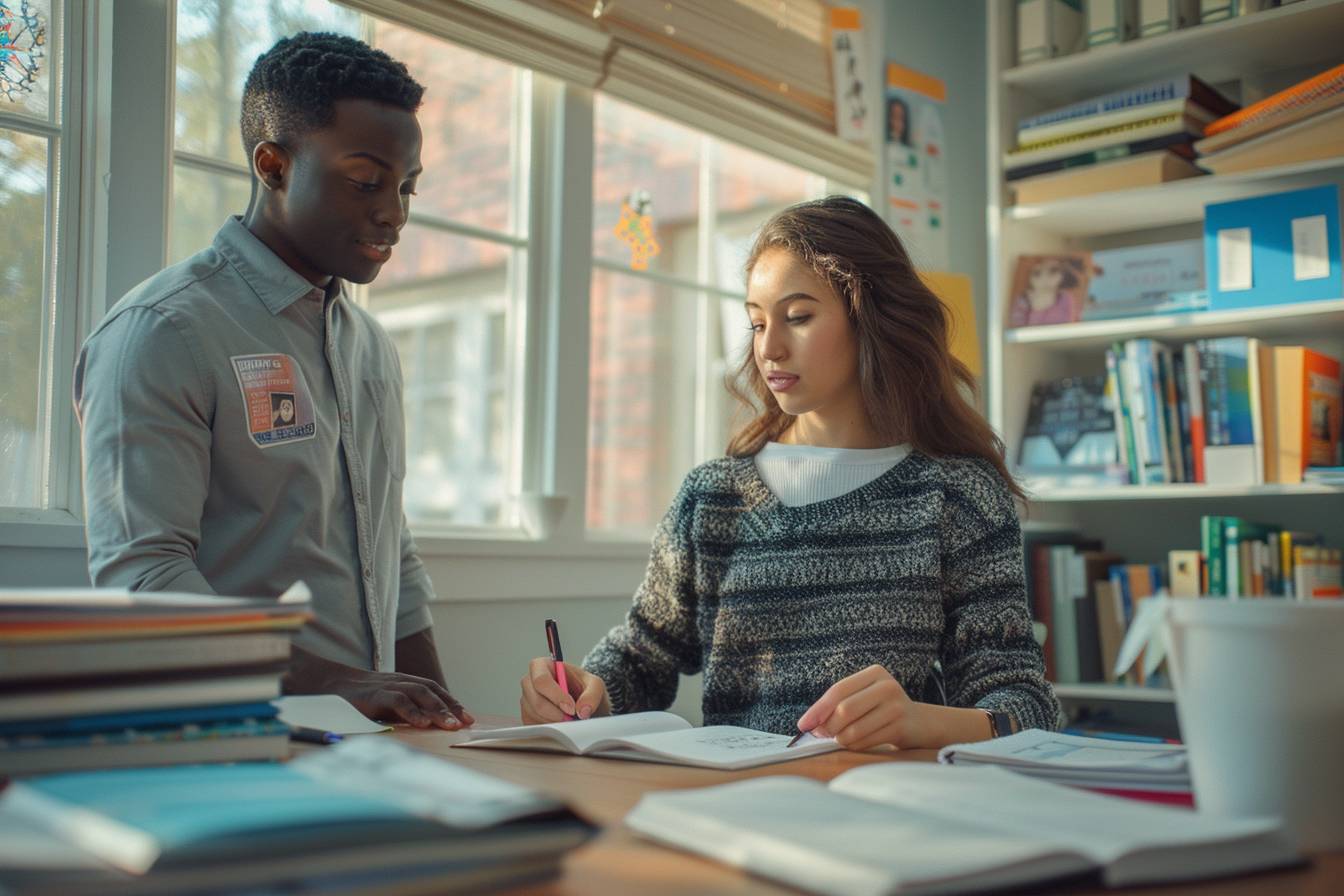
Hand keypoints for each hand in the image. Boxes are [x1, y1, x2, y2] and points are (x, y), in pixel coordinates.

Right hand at [284, 646, 473, 729]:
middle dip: (451, 707)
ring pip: (419, 694)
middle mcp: (399, 681)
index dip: (451, 702)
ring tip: (451, 726)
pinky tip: (423, 724)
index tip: (468, 718)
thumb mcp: (383, 703)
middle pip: (431, 691)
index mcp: (404, 683)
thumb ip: (402, 711)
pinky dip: (412, 712)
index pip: (434, 690)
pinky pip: (397, 702)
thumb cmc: (357, 697)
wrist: (326, 684)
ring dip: (437, 710)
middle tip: (467, 723)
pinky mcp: (374, 695)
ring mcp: (387, 686)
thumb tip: (425, 728)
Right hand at [520, 657, 609, 723]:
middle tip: (572, 719)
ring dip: (554, 722)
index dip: (555, 696)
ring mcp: (526, 700)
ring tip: (569, 720)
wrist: (582, 703)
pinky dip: (549, 730)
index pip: (541, 680)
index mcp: (543, 666)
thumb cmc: (584, 688)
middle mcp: (530, 682)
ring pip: (534, 715)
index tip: (571, 708)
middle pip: (536, 701)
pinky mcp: (526, 716)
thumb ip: (592, 694)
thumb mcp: (595, 685)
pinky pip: (533, 726)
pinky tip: (561, 724)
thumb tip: (582, 710)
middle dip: (556, 713)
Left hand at [796, 664, 930, 751]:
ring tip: (842, 739)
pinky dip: (855, 747)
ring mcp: (896, 706)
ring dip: (842, 739)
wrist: (921, 723)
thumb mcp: (864, 698)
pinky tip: (857, 744)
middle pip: (844, 710)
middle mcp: (887, 686)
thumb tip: (810, 724)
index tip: (803, 725)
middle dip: (829, 727)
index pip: (838, 690)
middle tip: (823, 735)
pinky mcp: (901, 727)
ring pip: (854, 729)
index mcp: (874, 673)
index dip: (818, 709)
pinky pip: (866, 741)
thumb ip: (839, 705)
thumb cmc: (883, 711)